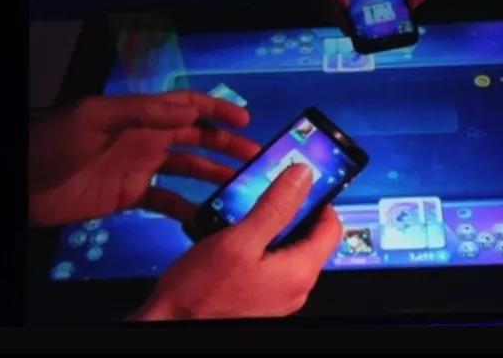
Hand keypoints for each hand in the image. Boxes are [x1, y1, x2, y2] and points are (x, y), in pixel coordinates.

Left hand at [29, 92, 258, 226]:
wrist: (20, 185)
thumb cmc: (52, 144)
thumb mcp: (94, 117)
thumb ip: (142, 111)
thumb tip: (188, 110)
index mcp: (140, 115)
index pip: (187, 106)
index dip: (217, 109)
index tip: (245, 118)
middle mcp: (145, 138)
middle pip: (196, 138)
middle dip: (227, 144)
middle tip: (255, 156)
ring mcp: (139, 167)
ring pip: (187, 169)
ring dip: (214, 175)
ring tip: (239, 186)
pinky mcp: (129, 195)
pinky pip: (166, 200)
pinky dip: (187, 208)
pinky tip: (204, 217)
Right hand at [131, 164, 343, 319]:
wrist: (170, 325)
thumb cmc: (200, 294)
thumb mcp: (238, 240)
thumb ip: (275, 207)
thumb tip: (302, 177)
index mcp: (299, 271)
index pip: (332, 227)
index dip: (321, 200)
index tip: (303, 183)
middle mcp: (294, 288)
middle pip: (309, 238)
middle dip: (291, 211)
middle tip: (269, 192)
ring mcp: (277, 297)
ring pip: (286, 250)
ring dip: (270, 228)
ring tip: (246, 213)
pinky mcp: (259, 300)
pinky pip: (269, 265)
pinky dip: (257, 246)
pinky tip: (233, 237)